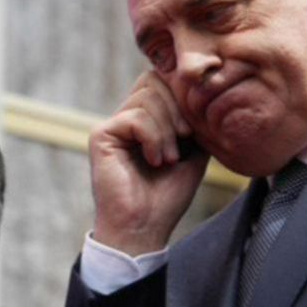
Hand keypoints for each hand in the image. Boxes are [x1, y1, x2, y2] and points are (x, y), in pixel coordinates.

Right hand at [89, 72, 208, 255]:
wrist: (145, 226)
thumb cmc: (168, 195)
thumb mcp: (195, 152)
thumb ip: (196, 120)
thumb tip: (205, 92)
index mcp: (148, 118)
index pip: (164, 80)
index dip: (184, 94)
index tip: (195, 127)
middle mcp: (128, 116)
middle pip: (155, 80)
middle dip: (178, 108)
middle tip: (186, 139)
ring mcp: (114, 124)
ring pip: (148, 96)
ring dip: (167, 129)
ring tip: (170, 159)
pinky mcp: (102, 135)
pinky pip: (135, 117)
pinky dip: (153, 138)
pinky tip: (155, 161)